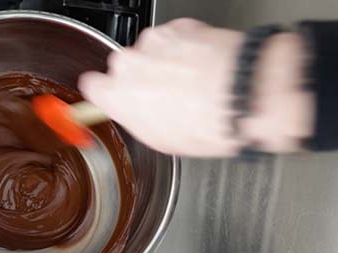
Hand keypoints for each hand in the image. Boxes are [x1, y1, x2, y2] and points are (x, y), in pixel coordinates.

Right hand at [79, 18, 311, 156]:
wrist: (246, 94)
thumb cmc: (206, 123)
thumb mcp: (161, 140)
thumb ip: (137, 119)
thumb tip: (137, 114)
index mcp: (116, 94)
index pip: (92, 86)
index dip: (106, 93)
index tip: (115, 98)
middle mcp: (129, 64)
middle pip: (123, 68)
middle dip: (140, 78)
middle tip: (165, 97)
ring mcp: (154, 42)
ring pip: (150, 51)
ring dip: (165, 63)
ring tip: (191, 84)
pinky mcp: (179, 26)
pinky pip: (175, 38)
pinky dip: (186, 49)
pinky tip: (204, 68)